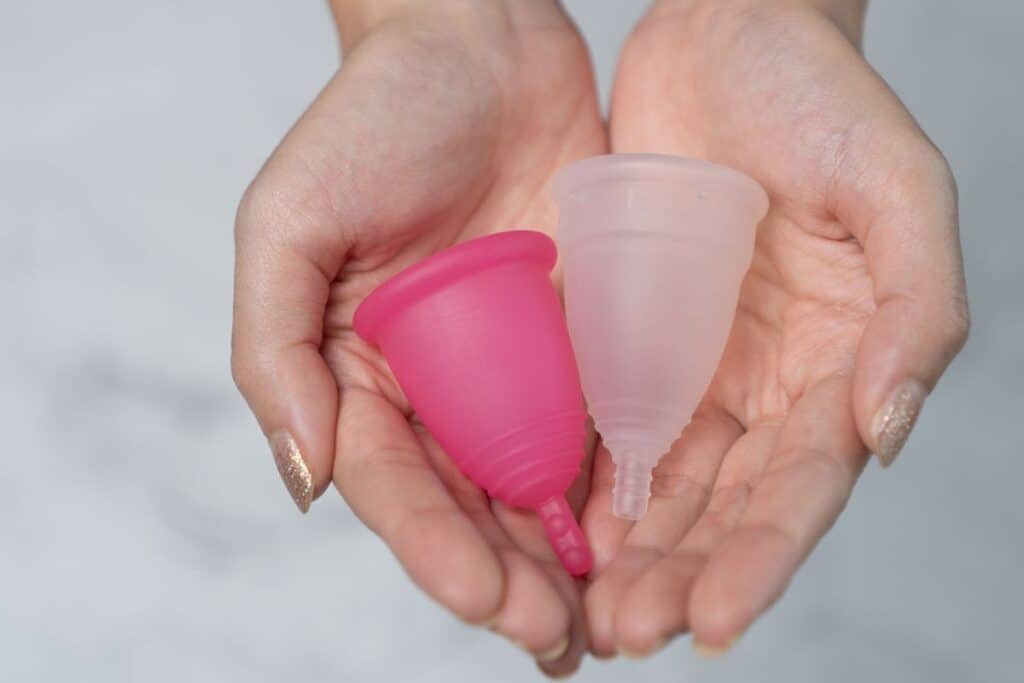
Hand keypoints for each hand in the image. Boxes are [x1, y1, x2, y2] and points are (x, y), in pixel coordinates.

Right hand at [230, 0, 605, 673]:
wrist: (479, 45)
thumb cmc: (373, 121)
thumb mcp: (288, 222)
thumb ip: (273, 349)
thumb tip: (303, 478)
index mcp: (360, 374)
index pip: (395, 485)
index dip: (435, 549)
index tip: (488, 599)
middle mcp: (436, 385)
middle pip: (468, 505)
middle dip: (507, 580)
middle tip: (556, 641)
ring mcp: (510, 367)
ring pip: (535, 484)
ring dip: (563, 559)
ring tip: (602, 623)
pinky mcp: (578, 338)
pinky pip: (597, 420)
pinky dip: (616, 483)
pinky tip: (644, 535)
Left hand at [581, 0, 968, 656]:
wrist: (730, 34)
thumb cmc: (822, 99)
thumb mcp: (897, 189)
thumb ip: (914, 310)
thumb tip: (890, 430)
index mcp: (837, 362)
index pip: (800, 486)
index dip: (762, 559)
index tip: (713, 623)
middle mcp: (765, 380)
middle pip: (724, 505)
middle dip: (680, 576)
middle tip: (626, 634)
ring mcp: (695, 362)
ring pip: (663, 482)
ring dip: (629, 552)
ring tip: (588, 612)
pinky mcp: (632, 332)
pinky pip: (608, 421)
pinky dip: (588, 480)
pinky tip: (558, 526)